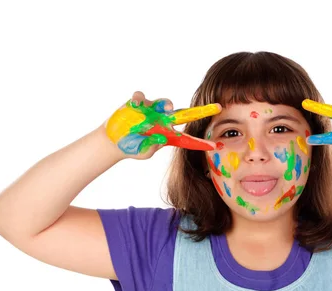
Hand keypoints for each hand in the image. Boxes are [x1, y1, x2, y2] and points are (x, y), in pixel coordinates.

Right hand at [104, 91, 220, 159]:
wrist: (114, 141)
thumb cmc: (133, 147)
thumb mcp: (143, 152)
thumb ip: (152, 147)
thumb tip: (160, 137)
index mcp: (168, 135)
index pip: (188, 139)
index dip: (201, 143)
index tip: (216, 146)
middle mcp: (164, 120)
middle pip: (186, 114)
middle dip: (202, 111)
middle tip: (216, 108)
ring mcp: (151, 111)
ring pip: (165, 103)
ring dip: (167, 105)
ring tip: (167, 109)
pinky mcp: (137, 104)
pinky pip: (141, 98)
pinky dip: (139, 100)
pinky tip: (135, 104)